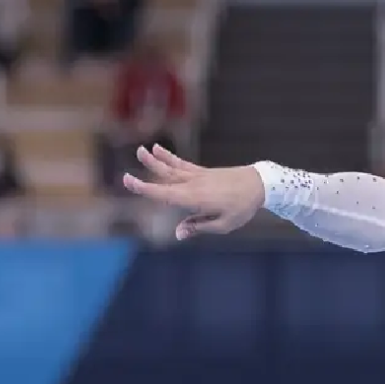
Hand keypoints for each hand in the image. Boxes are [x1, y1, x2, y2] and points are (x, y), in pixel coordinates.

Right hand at [125, 144, 266, 240]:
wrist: (259, 185)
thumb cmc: (242, 208)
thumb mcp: (223, 224)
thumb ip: (198, 226)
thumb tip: (177, 233)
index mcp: (194, 198)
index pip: (164, 194)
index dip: (144, 188)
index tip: (128, 181)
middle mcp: (193, 184)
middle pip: (164, 179)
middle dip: (145, 177)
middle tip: (124, 175)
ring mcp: (198, 175)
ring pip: (171, 168)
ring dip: (155, 160)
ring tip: (141, 150)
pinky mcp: (203, 171)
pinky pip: (182, 164)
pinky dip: (169, 157)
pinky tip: (160, 150)